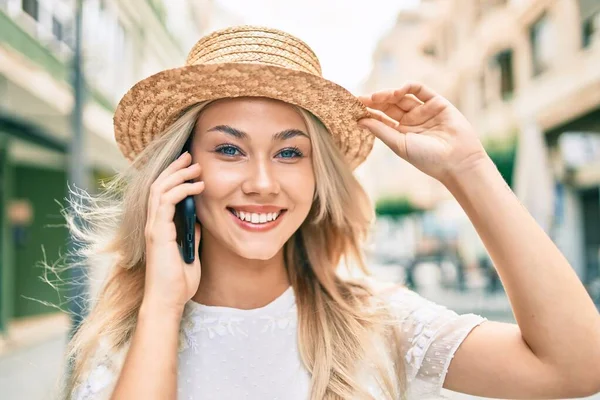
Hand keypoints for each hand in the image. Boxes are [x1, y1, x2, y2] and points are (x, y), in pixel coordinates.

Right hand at [143, 151, 203, 314]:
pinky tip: (197, 186)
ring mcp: (154, 227)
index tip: (190, 167)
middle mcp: (153, 224)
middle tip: (191, 156)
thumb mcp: (190, 253)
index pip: (163, 193)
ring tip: (196, 166)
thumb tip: (197, 222)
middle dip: (175, 168)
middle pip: (159, 185)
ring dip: (178, 175)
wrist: (169, 301)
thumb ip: (191, 236)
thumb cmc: (178, 282)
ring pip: (160, 189)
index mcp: (160, 227)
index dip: (174, 177)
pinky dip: (181, 190)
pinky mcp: (158, 232)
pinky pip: (166, 202)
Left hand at [358, 82, 487, 183]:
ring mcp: (424, 111)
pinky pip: (420, 90)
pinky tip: (397, 91)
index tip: (352, 106)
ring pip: (402, 97)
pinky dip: (408, 87)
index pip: (381, 118)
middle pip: (389, 105)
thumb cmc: (427, 158)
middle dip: (375, 100)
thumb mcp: (399, 144)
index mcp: (401, 133)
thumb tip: (359, 120)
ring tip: (377, 96)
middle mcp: (411, 121)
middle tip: (361, 98)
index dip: (368, 111)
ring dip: (388, 94)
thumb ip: (381, 130)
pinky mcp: (437, 103)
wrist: (457, 160)